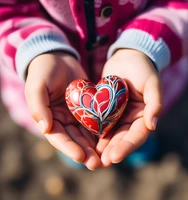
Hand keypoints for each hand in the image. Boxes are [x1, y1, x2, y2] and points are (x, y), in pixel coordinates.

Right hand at [25, 52, 100, 169]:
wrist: (59, 58)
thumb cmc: (44, 70)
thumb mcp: (37, 85)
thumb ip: (38, 106)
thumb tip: (45, 128)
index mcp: (48, 118)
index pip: (58, 137)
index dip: (68, 148)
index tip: (80, 156)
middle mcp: (62, 120)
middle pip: (73, 139)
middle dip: (84, 152)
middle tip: (96, 163)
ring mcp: (75, 115)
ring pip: (85, 134)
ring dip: (93, 147)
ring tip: (104, 158)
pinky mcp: (86, 108)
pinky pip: (94, 121)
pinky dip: (100, 132)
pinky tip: (108, 140)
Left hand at [96, 49, 162, 166]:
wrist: (127, 57)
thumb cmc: (143, 69)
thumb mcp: (153, 83)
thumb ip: (155, 104)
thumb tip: (153, 126)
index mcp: (144, 116)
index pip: (137, 136)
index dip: (126, 147)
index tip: (114, 157)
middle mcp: (131, 119)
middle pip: (122, 139)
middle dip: (111, 151)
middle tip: (99, 163)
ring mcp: (118, 115)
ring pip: (110, 134)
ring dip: (101, 147)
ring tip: (91, 157)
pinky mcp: (106, 109)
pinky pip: (100, 123)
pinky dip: (94, 133)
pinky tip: (85, 140)